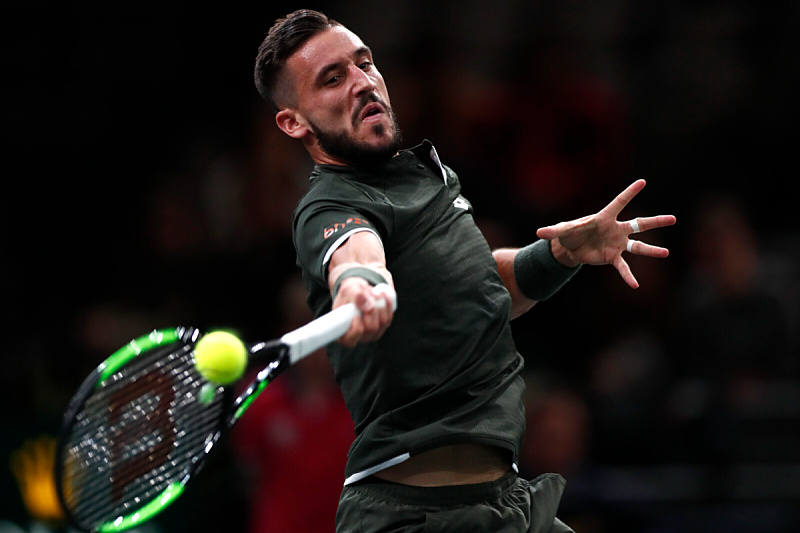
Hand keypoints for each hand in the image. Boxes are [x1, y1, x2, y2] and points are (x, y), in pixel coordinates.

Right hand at [333, 277, 394, 346]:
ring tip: (373, 294)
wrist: (358, 291)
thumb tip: (370, 307)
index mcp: (342, 331)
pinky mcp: (381, 328)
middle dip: (372, 310)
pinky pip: (389, 318)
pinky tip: (382, 296)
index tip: (356, 315)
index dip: (356, 329)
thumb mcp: (348, 290)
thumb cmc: (349, 293)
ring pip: (383, 322)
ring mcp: (371, 333)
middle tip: (368, 296)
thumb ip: (356, 296)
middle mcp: (357, 336)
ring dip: (380, 305)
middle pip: (371, 328)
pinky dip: (387, 305)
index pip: (350, 340)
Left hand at [536, 179, 675, 288]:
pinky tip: (635, 285)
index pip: (619, 202)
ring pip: (638, 245)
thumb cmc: (569, 233)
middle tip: (673, 218)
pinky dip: (627, 276)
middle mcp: (616, 229)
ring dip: (651, 250)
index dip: (629, 192)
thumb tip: (539, 232)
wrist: (571, 249)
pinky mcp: (612, 257)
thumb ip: (552, 230)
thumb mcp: (561, 231)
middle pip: (639, 224)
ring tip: (666, 253)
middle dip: (655, 222)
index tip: (643, 181)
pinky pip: (623, 267)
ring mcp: (617, 244)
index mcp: (604, 217)